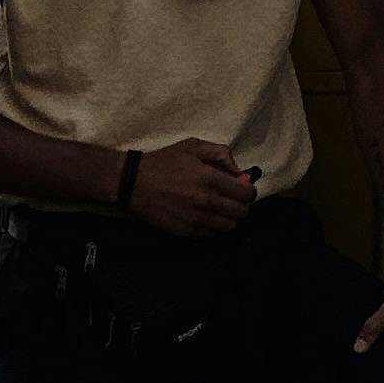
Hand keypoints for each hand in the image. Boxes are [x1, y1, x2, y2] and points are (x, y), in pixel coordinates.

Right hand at [128, 139, 257, 239]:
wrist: (134, 184)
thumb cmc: (164, 162)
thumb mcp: (193, 147)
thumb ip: (220, 154)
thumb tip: (238, 171)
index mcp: (210, 179)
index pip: (245, 194)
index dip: (249, 192)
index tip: (244, 189)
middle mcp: (206, 202)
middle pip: (240, 213)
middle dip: (241, 206)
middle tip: (233, 200)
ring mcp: (196, 219)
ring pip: (228, 227)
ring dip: (229, 218)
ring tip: (220, 209)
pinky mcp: (185, 232)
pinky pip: (211, 235)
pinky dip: (213, 228)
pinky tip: (206, 217)